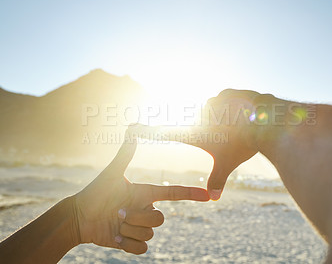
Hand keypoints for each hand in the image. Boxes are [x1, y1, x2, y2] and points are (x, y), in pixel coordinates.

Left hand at [73, 128, 208, 253]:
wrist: (79, 217)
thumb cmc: (95, 192)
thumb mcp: (112, 173)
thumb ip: (125, 153)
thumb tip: (133, 127)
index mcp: (146, 193)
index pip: (173, 193)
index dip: (191, 194)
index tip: (207, 196)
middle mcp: (146, 209)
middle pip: (159, 219)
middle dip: (136, 217)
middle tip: (117, 213)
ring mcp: (140, 227)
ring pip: (150, 234)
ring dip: (128, 230)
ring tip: (114, 223)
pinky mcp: (133, 243)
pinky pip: (142, 249)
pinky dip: (127, 245)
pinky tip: (115, 238)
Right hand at [132, 89, 262, 199]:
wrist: (265, 122)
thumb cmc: (243, 145)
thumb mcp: (227, 163)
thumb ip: (218, 179)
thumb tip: (213, 199)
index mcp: (195, 132)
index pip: (165, 133)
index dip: (148, 131)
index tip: (133, 128)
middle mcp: (200, 114)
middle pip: (203, 125)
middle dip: (215, 132)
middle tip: (230, 137)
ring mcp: (213, 101)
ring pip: (215, 113)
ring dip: (225, 120)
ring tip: (239, 126)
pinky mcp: (226, 92)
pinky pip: (228, 102)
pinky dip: (235, 109)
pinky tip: (245, 114)